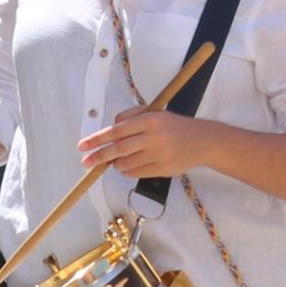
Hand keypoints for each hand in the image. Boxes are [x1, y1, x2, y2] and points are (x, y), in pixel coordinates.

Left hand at [82, 107, 214, 183]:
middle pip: (118, 149)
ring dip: (116, 163)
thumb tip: (110, 130)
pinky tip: (126, 167)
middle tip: (86, 162)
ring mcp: (159, 154)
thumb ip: (131, 117)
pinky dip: (127, 171)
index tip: (83, 145)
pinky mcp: (164, 169)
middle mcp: (154, 137)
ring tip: (115, 161)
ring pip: (126, 163)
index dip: (98, 139)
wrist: (202, 141)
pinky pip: (136, 172)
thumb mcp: (155, 113)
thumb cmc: (174, 126)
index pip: (117, 130)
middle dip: (99, 156)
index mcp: (150, 120)